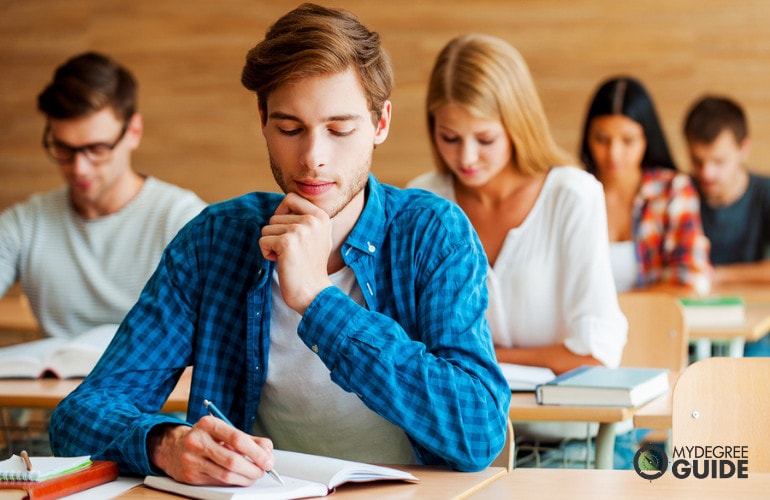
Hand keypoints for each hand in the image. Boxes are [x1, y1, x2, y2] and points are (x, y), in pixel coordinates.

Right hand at [147, 417, 274, 485]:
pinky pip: (218, 482)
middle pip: (232, 460)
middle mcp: (198, 441)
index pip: (237, 438)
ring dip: (246, 478)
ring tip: (254, 475)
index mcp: (209, 424)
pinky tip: (239, 478)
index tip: (268, 460)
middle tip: (263, 470)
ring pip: (226, 475)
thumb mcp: (225, 431)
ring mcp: (192, 460)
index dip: (256, 452)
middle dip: (254, 468)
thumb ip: (249, 439)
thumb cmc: (206, 438)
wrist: (174, 448)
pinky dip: (234, 482)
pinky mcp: (190, 476)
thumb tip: (267, 451)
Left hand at [259, 192, 333, 312]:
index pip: (291, 198)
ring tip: (287, 258)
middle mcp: (312, 220)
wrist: (314, 292)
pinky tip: (281, 263)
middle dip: (276, 235)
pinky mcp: (286, 242)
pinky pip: (262, 241)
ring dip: (271, 245)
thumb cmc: (311, 266)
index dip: (281, 211)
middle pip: (275, 216)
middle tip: (291, 251)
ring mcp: (300, 230)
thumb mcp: (317, 236)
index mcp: (321, 216)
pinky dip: (266, 254)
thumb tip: (285, 203)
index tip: (285, 230)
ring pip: (267, 229)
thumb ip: (306, 218)